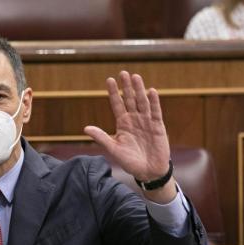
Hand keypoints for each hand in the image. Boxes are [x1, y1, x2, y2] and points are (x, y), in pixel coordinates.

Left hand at [84, 71, 175, 202]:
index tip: (109, 80)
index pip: (117, 104)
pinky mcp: (158, 126)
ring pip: (142, 102)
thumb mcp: (113, 149)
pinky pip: (155, 112)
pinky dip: (154, 102)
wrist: (148, 171)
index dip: (113, 92)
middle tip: (123, 72)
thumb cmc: (130, 161)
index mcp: (122, 124)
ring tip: (135, 77)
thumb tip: (86, 128)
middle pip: (129, 99)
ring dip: (139, 90)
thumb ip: (101, 137)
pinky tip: (151, 91)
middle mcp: (134, 119)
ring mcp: (146, 121)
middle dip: (126, 87)